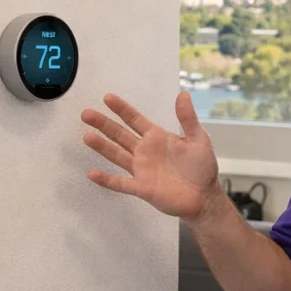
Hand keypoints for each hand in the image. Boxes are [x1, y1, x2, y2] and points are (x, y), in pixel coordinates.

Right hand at [80, 92, 221, 218]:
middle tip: (86, 114)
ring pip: (117, 155)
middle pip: (120, 135)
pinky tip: (92, 173)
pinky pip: (120, 183)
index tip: (107, 98)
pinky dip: (106, 179)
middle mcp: (145, 151)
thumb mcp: (199, 139)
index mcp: (158, 137)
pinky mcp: (142, 188)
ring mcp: (141, 170)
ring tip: (87, 137)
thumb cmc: (203, 167)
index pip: (135, 120)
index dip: (122, 109)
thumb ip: (188, 118)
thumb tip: (183, 94)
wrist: (205, 196)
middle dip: (104, 124)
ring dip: (102, 146)